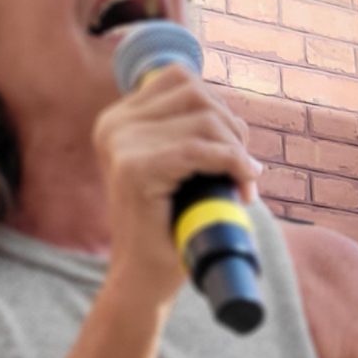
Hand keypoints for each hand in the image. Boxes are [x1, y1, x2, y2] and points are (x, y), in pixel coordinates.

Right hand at [92, 65, 259, 314]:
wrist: (144, 278)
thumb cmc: (169, 225)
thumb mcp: (174, 167)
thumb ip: (186, 131)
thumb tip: (231, 114)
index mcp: (118, 119)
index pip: (180, 79)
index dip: (218, 108)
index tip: (232, 148)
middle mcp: (113, 125)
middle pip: (196, 94)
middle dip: (232, 129)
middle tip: (243, 169)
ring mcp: (120, 145)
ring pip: (204, 119)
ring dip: (236, 149)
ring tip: (242, 182)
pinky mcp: (134, 170)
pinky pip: (199, 150)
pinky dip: (232, 163)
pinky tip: (244, 184)